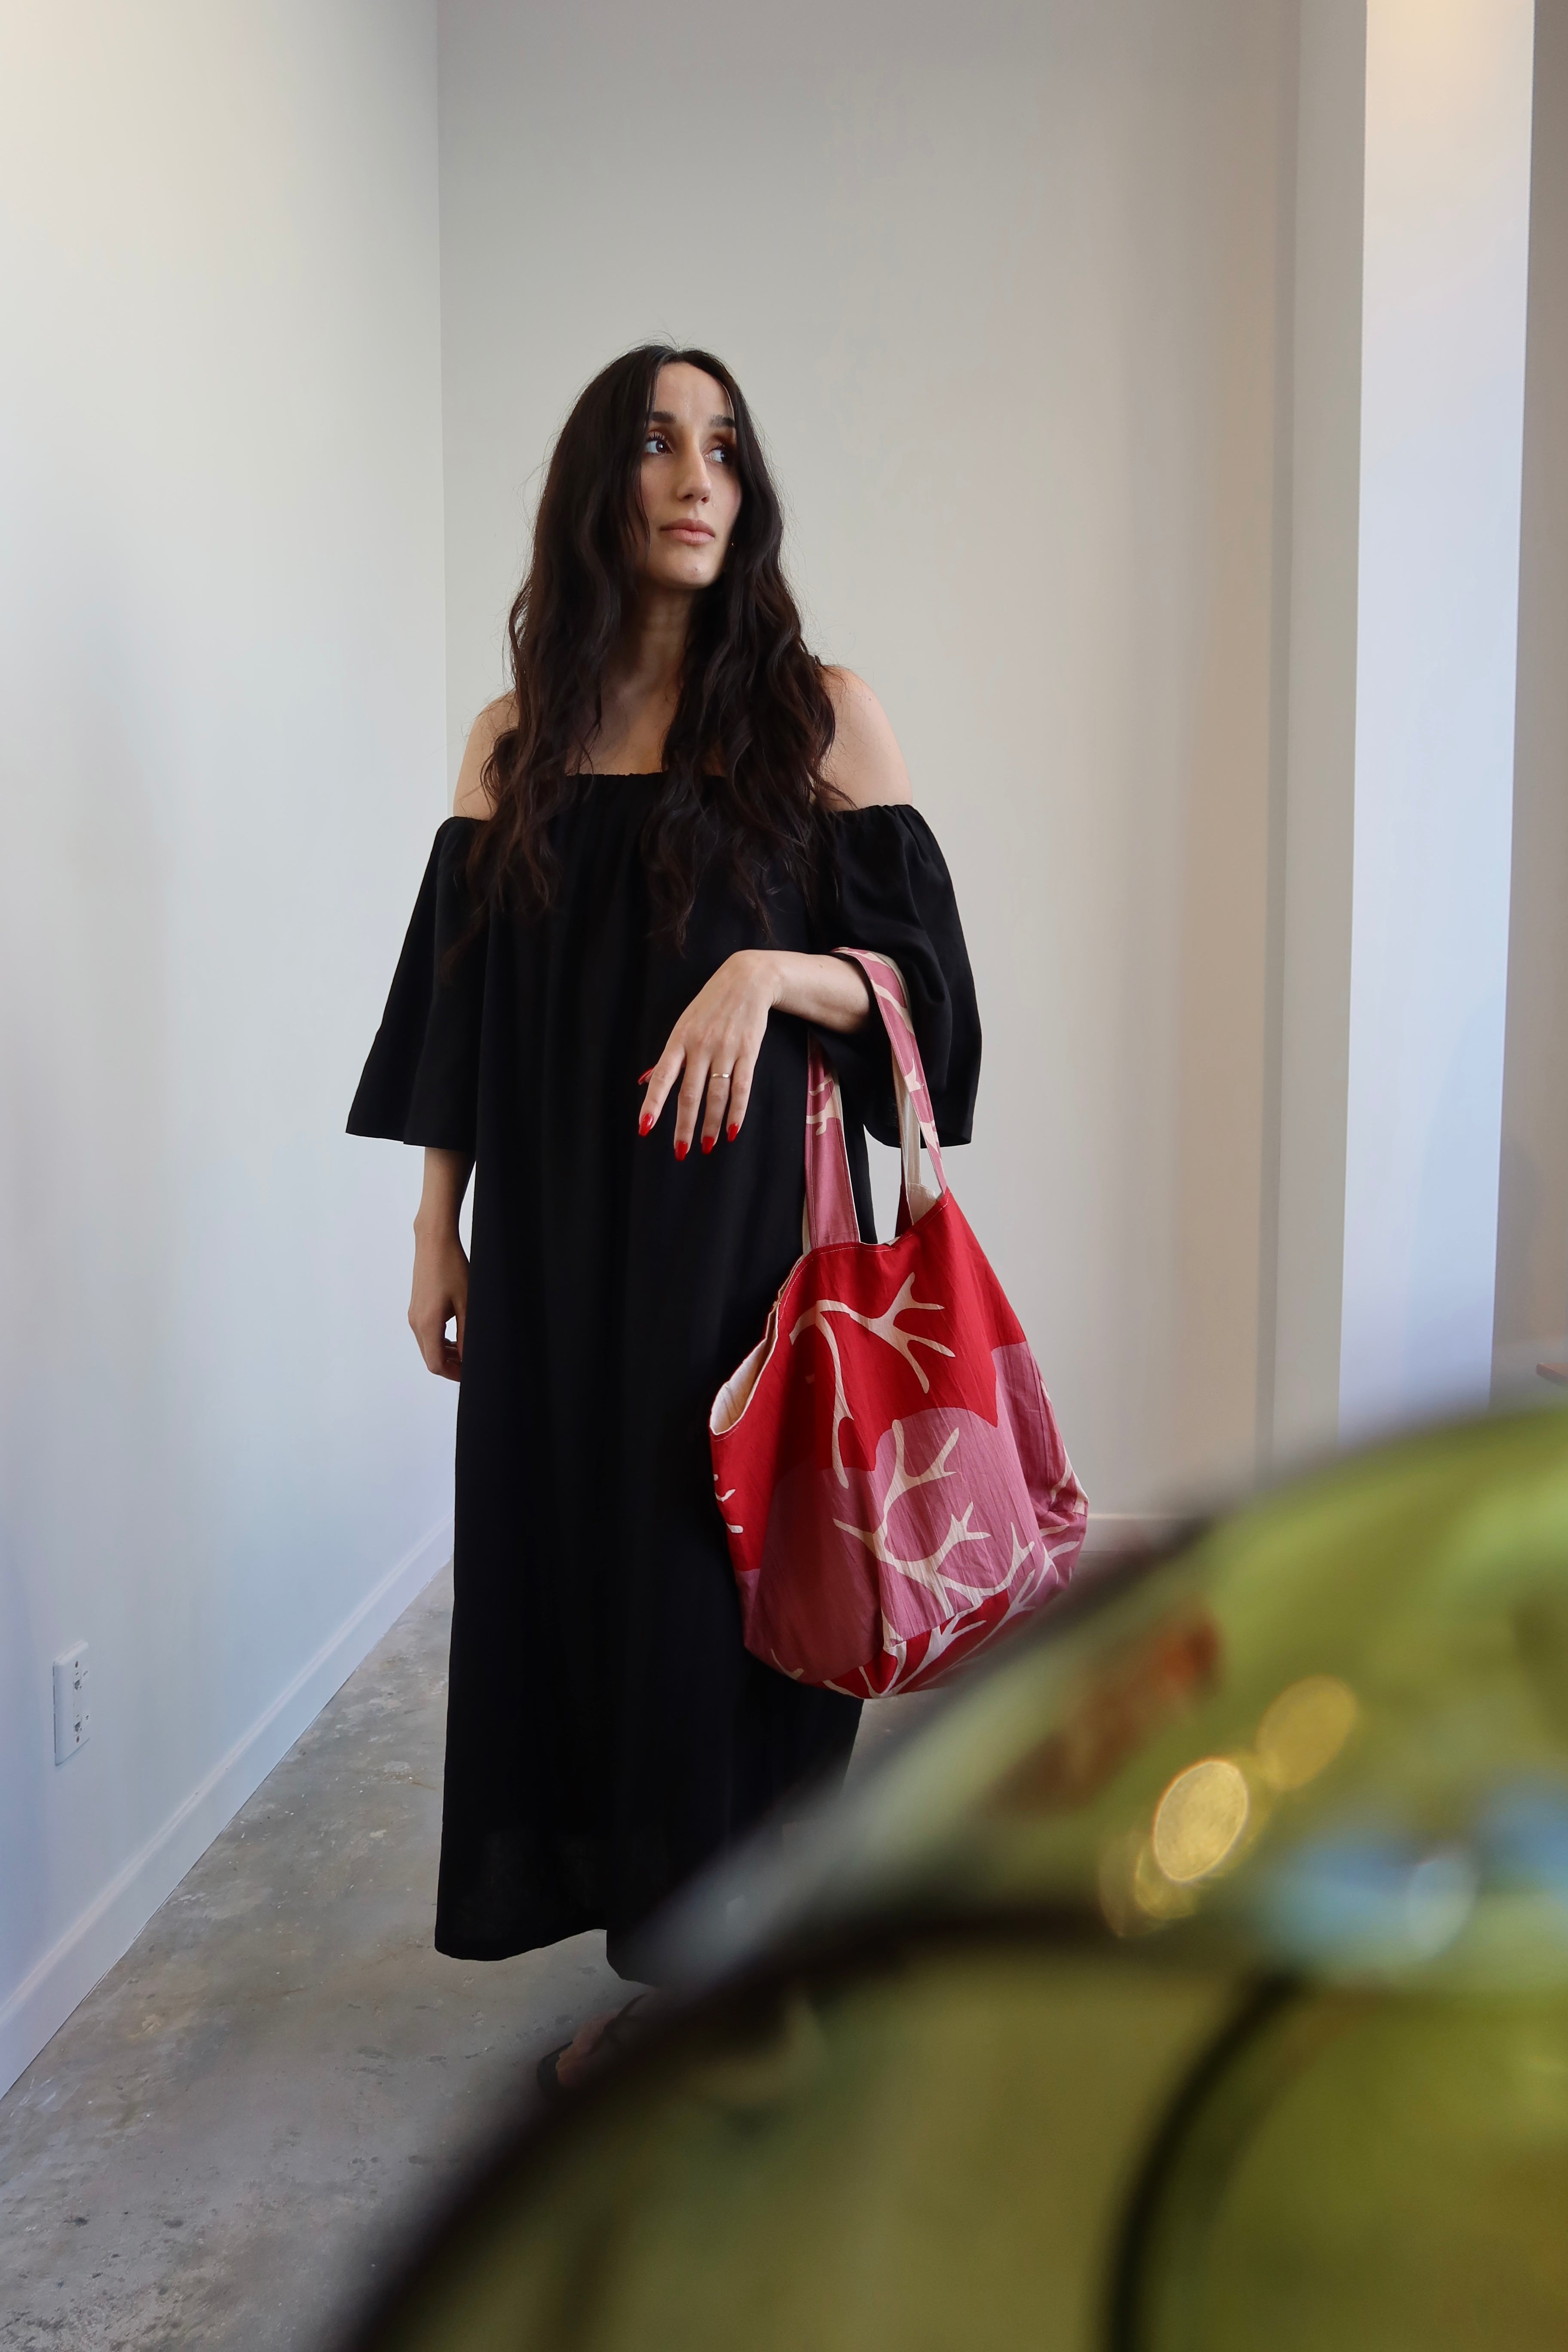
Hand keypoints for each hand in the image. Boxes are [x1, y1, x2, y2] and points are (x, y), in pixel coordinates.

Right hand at [409, 1222, 468, 1379]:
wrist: (434, 1242)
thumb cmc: (452, 1267)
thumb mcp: (467, 1304)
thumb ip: (467, 1335)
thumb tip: (469, 1358)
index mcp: (427, 1324)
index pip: (436, 1364)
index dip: (454, 1374)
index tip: (471, 1373)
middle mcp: (416, 1322)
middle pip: (430, 1358)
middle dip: (451, 1365)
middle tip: (472, 1364)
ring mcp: (413, 1314)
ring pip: (428, 1346)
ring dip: (446, 1353)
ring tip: (467, 1350)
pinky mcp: (416, 1307)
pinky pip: (425, 1333)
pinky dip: (440, 1341)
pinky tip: (456, 1335)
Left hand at [640, 950, 779, 1156]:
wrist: (747, 980)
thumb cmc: (710, 1005)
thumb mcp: (684, 1024)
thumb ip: (668, 1056)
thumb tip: (644, 1081)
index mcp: (679, 1039)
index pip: (662, 1077)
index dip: (652, 1104)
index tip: (645, 1128)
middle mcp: (700, 1046)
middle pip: (690, 1094)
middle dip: (684, 1126)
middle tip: (681, 1151)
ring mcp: (725, 1050)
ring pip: (716, 1095)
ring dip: (711, 1124)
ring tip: (706, 1146)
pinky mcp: (748, 1052)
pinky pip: (742, 1087)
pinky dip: (737, 1111)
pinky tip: (733, 1130)